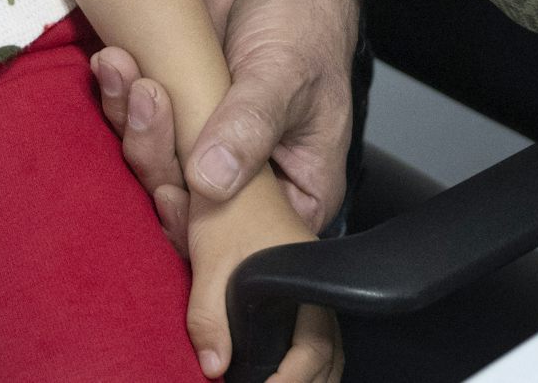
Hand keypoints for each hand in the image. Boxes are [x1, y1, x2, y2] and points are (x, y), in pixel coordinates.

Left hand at [94, 0, 364, 251]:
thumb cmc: (305, 27)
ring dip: (129, 118)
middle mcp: (243, 181)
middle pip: (183, 201)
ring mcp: (201, 148)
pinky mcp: (171, 112)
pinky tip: (111, 61)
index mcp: (292, 192)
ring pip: (152, 160)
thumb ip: (250, 127)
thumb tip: (210, 181)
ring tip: (122, 69)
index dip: (197, 226)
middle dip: (155, 154)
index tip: (170, 190)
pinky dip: (119, 93)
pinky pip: (134, 120)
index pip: (239, 238)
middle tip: (147, 98)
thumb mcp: (285, 75)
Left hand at [187, 182, 341, 381]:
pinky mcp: (294, 274)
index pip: (316, 347)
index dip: (294, 378)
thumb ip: (209, 315)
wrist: (224, 174)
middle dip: (306, 380)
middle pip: (328, 350)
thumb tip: (214, 365)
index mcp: (304, 279)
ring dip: (307, 370)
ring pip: (324, 340)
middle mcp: (314, 281)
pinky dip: (301, 353)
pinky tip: (279, 363)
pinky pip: (310, 326)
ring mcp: (307, 278)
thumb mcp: (210, 261)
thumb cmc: (224, 206)